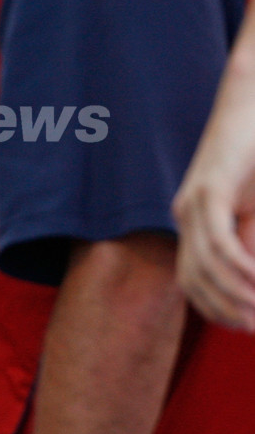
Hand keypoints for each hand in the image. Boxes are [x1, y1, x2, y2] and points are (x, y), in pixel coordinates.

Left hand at [173, 149, 254, 331]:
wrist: (250, 104)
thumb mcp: (253, 211)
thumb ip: (249, 241)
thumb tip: (247, 276)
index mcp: (192, 220)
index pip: (191, 280)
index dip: (215, 309)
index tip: (245, 327)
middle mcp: (185, 213)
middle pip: (191, 279)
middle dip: (223, 310)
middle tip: (253, 329)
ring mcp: (193, 201)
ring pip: (204, 264)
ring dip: (233, 293)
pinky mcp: (210, 188)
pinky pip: (218, 239)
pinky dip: (238, 265)